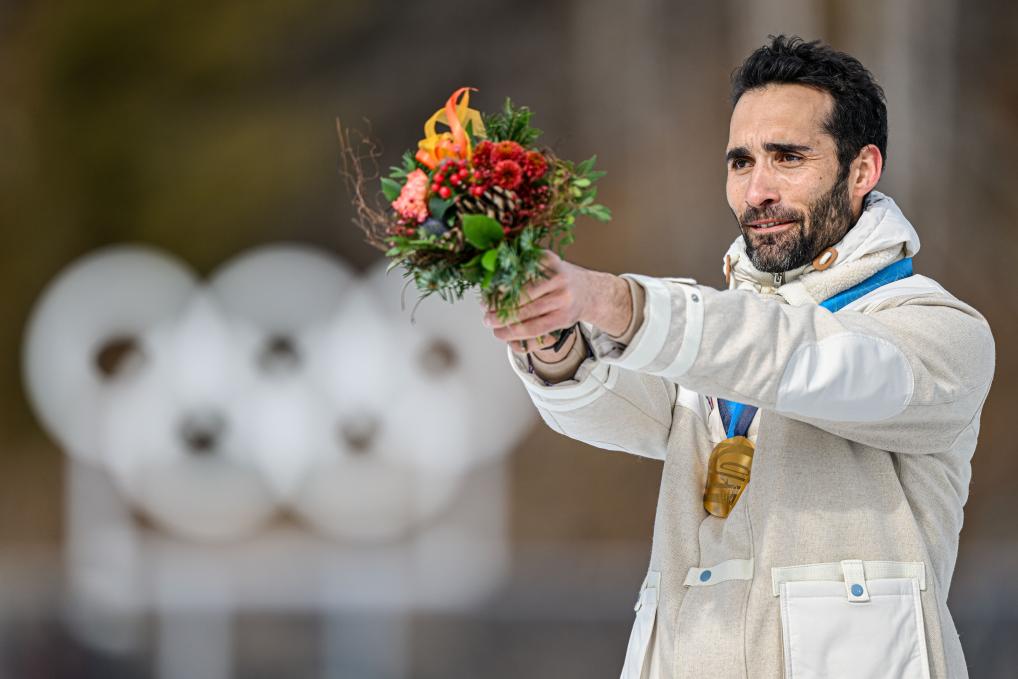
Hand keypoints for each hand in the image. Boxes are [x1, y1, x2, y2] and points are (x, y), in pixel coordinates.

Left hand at [481, 250, 631, 353]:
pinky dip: (516, 333)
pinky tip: (503, 333)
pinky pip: (535, 328)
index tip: (485, 293)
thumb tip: (490, 279)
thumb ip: (522, 268)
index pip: (516, 273)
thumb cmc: (560, 279)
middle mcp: (557, 277)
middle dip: (497, 305)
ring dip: (503, 321)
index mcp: (547, 260)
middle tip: (484, 311)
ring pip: (525, 313)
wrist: (590, 293)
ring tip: (489, 323)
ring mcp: (562, 299)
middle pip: (519, 294)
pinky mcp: (563, 318)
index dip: (498, 286)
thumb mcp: (544, 265)